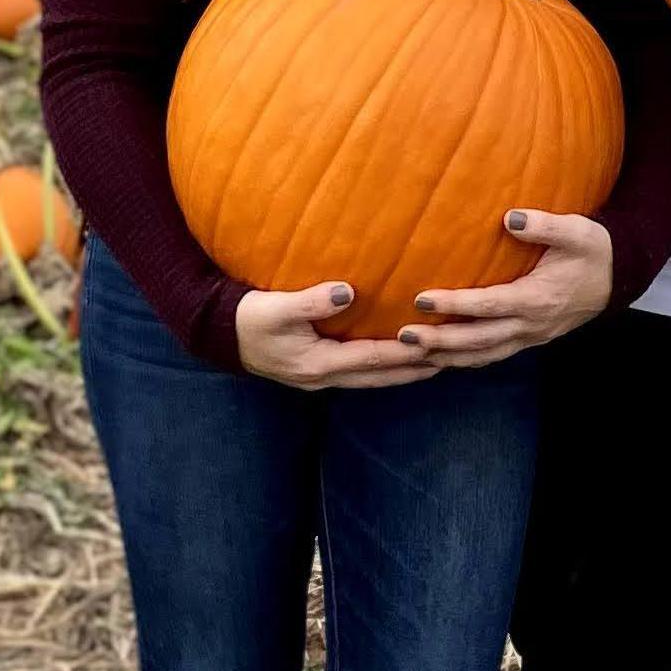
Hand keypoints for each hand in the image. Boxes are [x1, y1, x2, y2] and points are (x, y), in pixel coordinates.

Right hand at [235, 281, 437, 388]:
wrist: (221, 336)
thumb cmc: (249, 318)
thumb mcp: (276, 308)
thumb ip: (311, 301)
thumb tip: (349, 291)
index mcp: (317, 363)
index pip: (371, 359)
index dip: (403, 353)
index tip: (433, 345)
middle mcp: (323, 377)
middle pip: (378, 377)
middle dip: (412, 370)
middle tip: (449, 361)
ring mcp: (319, 378)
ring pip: (370, 379)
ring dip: (401, 372)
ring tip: (433, 363)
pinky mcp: (316, 371)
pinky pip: (358, 373)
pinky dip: (381, 368)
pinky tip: (395, 359)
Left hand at [399, 211, 612, 365]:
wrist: (616, 279)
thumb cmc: (592, 251)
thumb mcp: (576, 231)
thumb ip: (544, 225)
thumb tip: (511, 217)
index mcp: (538, 298)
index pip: (489, 305)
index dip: (455, 304)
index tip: (421, 298)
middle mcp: (531, 324)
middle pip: (479, 340)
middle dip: (441, 341)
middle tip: (404, 336)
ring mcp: (529, 337)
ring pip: (483, 355)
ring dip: (447, 356)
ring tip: (411, 353)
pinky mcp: (527, 340)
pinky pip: (491, 357)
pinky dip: (463, 361)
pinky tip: (438, 359)